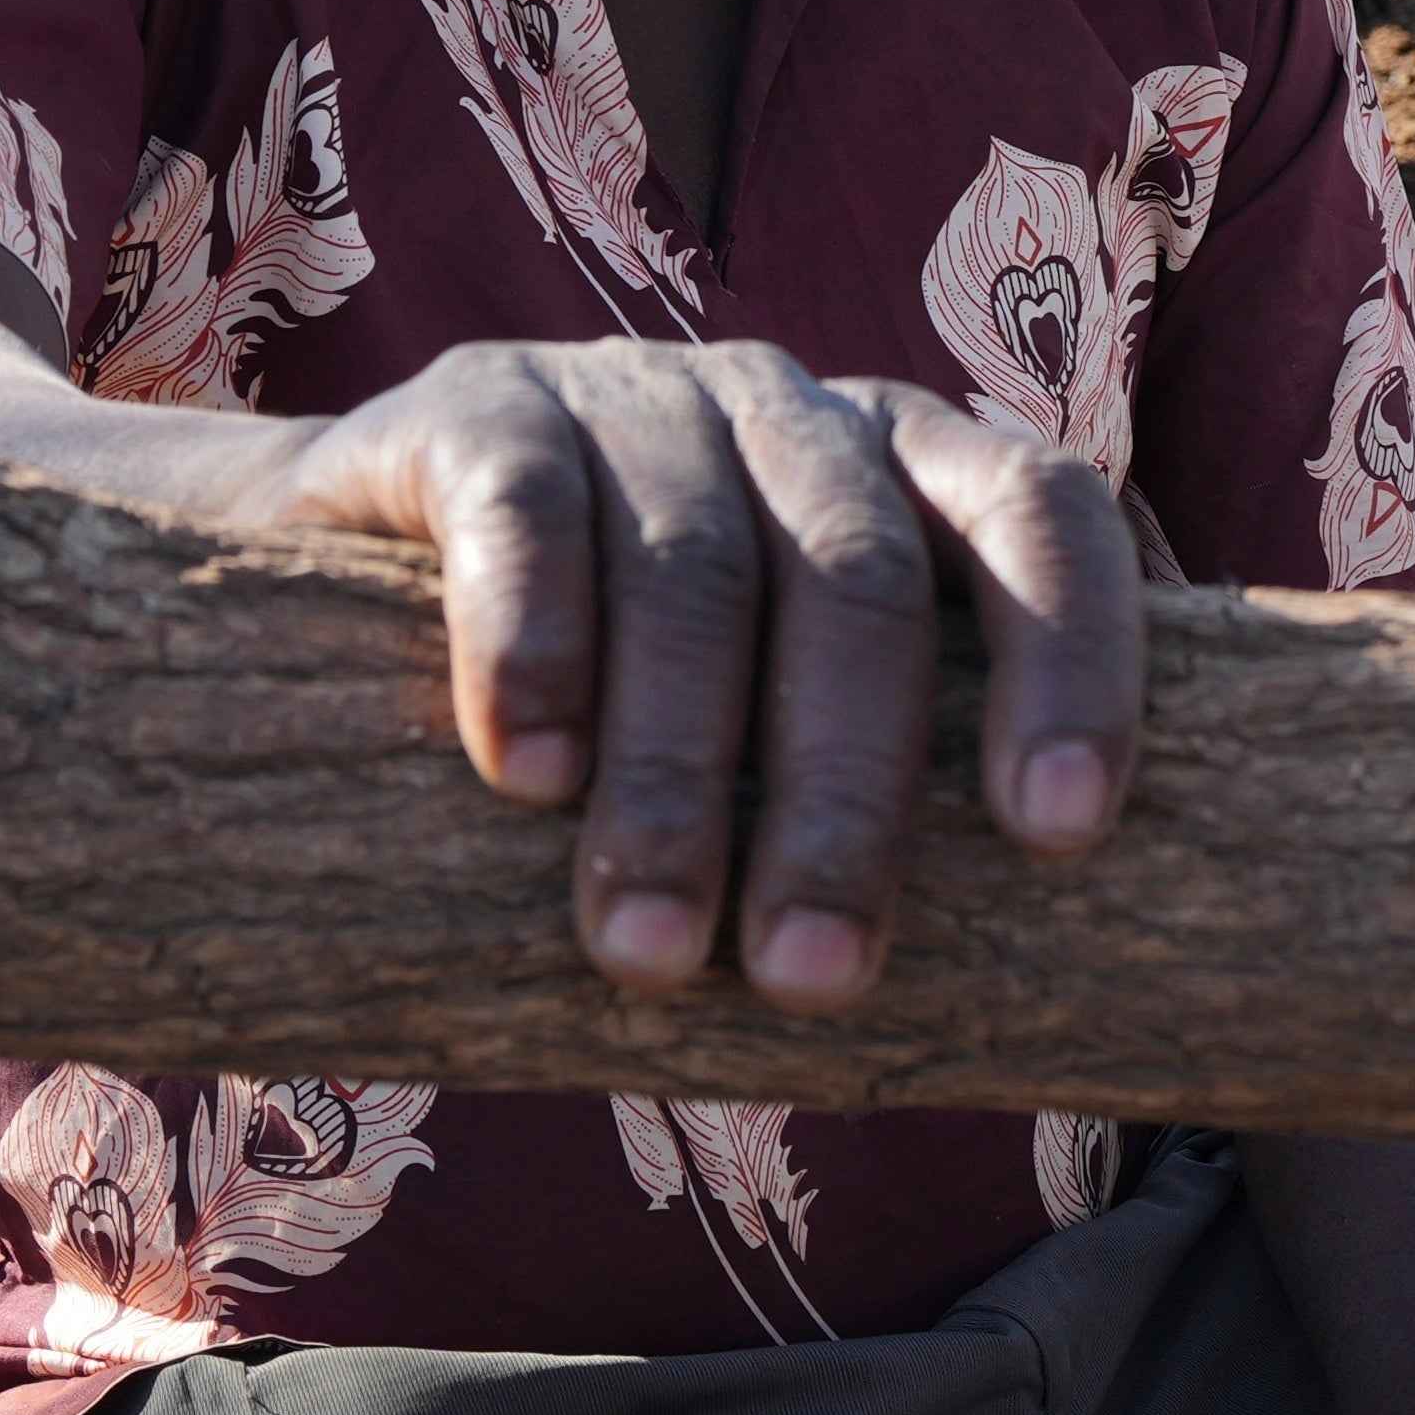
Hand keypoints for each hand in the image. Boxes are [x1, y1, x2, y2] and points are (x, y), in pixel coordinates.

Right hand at [231, 335, 1141, 1006]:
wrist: (341, 578)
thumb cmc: (619, 700)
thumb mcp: (769, 717)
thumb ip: (865, 792)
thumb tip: (1017, 1019)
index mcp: (904, 472)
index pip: (1043, 513)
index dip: (1072, 660)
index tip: (1057, 836)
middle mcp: (786, 412)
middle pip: (859, 580)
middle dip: (843, 793)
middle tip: (809, 978)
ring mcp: (633, 395)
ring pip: (695, 570)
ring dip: (677, 773)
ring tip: (649, 946)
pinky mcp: (477, 401)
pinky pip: (526, 508)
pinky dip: (534, 643)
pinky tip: (529, 774)